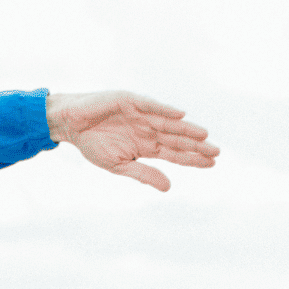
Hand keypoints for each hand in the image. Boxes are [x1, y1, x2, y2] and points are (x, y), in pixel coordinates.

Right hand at [46, 90, 217, 190]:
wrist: (70, 124)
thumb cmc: (92, 145)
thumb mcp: (119, 166)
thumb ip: (144, 175)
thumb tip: (169, 187)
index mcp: (146, 147)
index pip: (175, 154)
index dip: (193, 159)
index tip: (212, 164)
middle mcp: (148, 130)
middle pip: (177, 139)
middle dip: (196, 146)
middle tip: (217, 152)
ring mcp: (141, 114)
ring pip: (169, 123)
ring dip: (186, 129)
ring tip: (204, 135)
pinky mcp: (131, 101)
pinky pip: (151, 106)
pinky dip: (165, 110)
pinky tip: (181, 116)